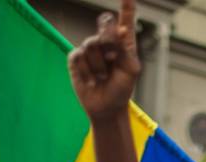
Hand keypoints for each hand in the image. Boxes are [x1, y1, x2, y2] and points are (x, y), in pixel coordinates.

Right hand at [68, 0, 140, 122]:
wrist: (107, 107)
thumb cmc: (122, 89)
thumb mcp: (130, 69)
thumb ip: (125, 48)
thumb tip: (121, 28)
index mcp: (123, 43)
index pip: (125, 21)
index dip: (127, 8)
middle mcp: (106, 42)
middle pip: (105, 26)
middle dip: (109, 41)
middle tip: (112, 59)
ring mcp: (89, 49)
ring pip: (91, 44)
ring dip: (99, 65)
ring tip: (103, 77)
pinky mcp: (75, 59)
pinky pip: (79, 56)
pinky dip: (87, 71)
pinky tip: (91, 80)